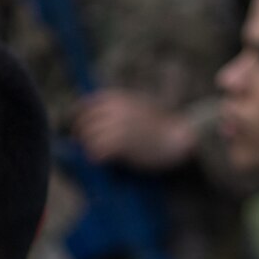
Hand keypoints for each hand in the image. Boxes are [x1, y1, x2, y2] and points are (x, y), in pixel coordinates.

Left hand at [72, 91, 196, 170]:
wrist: (180, 138)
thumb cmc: (163, 126)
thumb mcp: (139, 105)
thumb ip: (119, 108)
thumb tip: (94, 119)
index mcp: (118, 97)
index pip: (86, 104)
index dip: (79, 118)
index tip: (79, 130)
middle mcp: (115, 109)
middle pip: (84, 123)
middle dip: (83, 136)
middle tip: (86, 147)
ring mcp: (116, 125)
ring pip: (89, 139)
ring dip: (90, 148)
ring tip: (98, 156)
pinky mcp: (120, 143)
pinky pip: (97, 151)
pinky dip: (97, 158)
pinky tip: (104, 162)